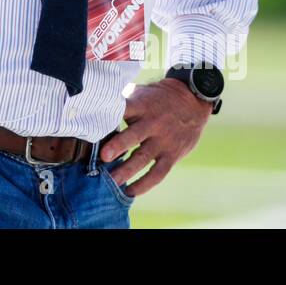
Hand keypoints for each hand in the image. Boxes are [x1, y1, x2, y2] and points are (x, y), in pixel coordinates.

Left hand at [97, 78, 212, 197]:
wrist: (192, 99)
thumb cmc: (158, 98)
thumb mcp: (141, 93)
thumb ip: (122, 102)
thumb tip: (94, 106)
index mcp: (142, 105)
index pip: (123, 110)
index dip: (108, 116)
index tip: (92, 126)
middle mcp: (152, 124)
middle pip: (133, 136)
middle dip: (118, 146)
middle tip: (103, 157)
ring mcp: (163, 141)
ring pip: (143, 158)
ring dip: (126, 171)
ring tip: (110, 182)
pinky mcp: (172, 155)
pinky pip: (157, 173)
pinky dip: (144, 184)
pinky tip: (129, 192)